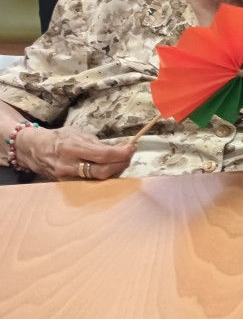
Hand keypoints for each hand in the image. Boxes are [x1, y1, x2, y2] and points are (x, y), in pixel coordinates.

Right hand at [16, 126, 134, 180]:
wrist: (35, 149)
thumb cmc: (60, 138)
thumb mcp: (78, 133)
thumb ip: (98, 143)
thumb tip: (122, 148)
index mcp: (72, 148)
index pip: (103, 155)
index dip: (121, 153)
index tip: (132, 147)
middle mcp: (69, 165)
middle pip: (103, 172)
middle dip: (121, 164)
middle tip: (130, 154)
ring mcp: (67, 178)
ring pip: (99, 180)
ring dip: (115, 170)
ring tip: (122, 160)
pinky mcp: (67, 185)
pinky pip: (91, 183)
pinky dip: (105, 176)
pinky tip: (111, 168)